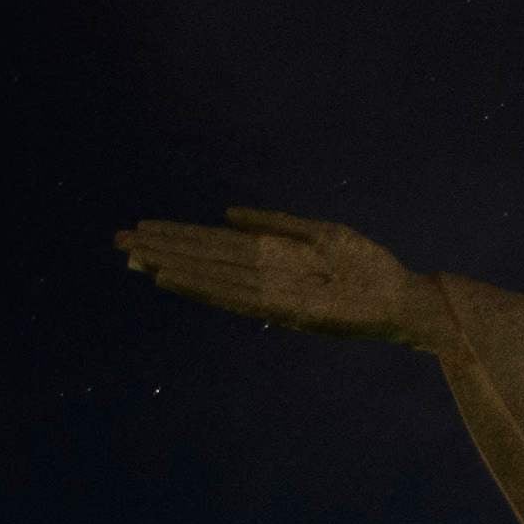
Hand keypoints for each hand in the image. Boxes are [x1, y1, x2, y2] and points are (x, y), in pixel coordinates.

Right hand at [114, 207, 432, 343]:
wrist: (404, 300)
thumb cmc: (367, 268)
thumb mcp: (321, 234)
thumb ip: (276, 223)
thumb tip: (227, 213)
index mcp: (273, 256)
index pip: (214, 245)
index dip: (178, 237)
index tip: (142, 229)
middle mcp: (266, 276)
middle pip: (204, 259)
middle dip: (163, 249)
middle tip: (118, 241)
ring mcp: (273, 293)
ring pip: (211, 277)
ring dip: (173, 267)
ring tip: (135, 257)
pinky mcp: (287, 311)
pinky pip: (237, 297)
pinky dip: (204, 288)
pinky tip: (175, 279)